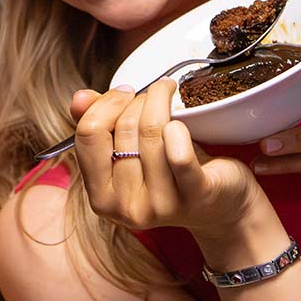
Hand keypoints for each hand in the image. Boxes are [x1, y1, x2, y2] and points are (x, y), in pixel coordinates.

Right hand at [72, 79, 260, 235]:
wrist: (220, 204)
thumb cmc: (169, 171)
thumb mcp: (128, 150)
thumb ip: (98, 124)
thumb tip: (79, 98)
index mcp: (101, 197)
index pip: (88, 135)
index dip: (106, 104)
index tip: (125, 92)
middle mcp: (127, 207)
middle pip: (123, 128)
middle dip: (138, 100)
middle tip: (153, 94)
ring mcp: (161, 205)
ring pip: (151, 132)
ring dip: (160, 100)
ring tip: (168, 93)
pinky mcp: (195, 196)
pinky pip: (178, 154)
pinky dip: (178, 129)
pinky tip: (182, 120)